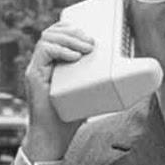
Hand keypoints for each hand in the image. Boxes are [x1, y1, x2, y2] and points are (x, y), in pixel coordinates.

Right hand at [20, 21, 94, 160]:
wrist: (54, 137)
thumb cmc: (72, 117)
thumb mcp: (89, 93)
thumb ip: (100, 80)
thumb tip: (132, 74)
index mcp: (53, 63)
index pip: (57, 34)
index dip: (71, 27)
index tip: (89, 34)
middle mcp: (43, 62)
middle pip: (52, 32)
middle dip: (73, 31)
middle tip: (91, 42)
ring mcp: (37, 68)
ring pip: (47, 38)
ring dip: (70, 39)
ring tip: (87, 49)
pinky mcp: (33, 76)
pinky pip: (43, 52)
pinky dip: (60, 50)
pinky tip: (74, 57)